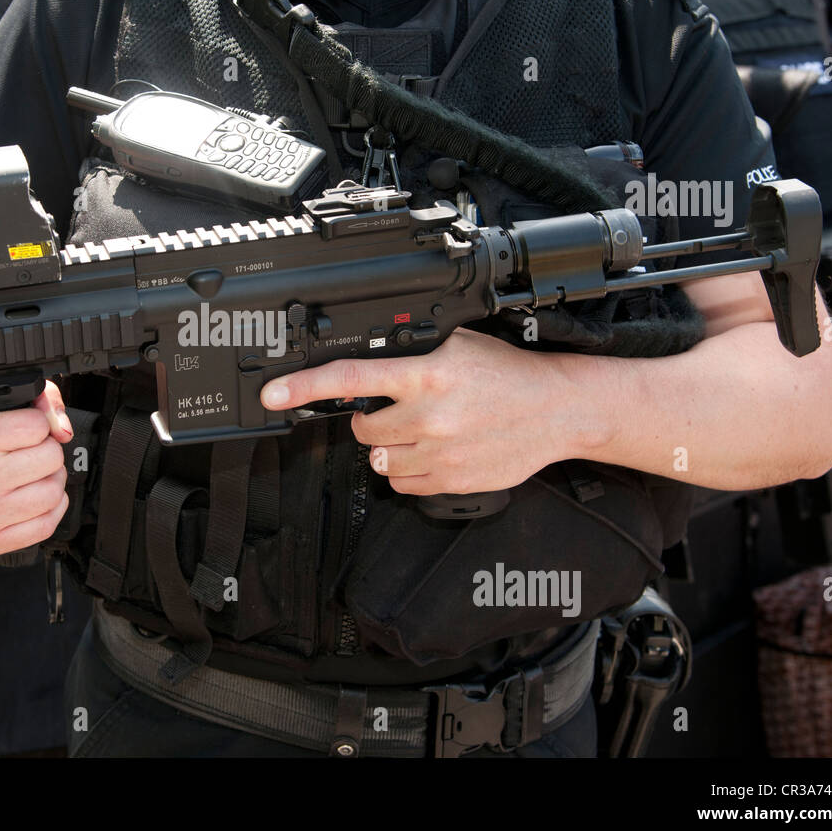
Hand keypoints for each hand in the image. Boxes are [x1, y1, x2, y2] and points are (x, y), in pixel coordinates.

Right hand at [0, 383, 73, 556]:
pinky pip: (44, 527)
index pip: (39, 426)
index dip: (34, 423)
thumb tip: (63, 428)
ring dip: (48, 479)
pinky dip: (47, 509)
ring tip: (26, 473)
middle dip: (43, 450)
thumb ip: (33, 400)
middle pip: (51, 459)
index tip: (19, 427)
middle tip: (23, 450)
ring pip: (53, 493)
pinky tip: (29, 496)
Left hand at [260, 329, 594, 494]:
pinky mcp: (452, 481)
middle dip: (369, 420)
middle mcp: (429, 416)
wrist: (558, 410)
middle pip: (362, 428)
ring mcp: (440, 454)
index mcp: (426, 375)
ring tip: (422, 430)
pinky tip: (434, 452)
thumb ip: (411, 355)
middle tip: (397, 410)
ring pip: (379, 460)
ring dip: (389, 447)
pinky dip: (408, 471)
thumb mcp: (458, 346)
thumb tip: (367, 363)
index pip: (351, 380)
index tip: (273, 395)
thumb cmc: (509, 375)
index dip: (305, 387)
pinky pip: (403, 484)